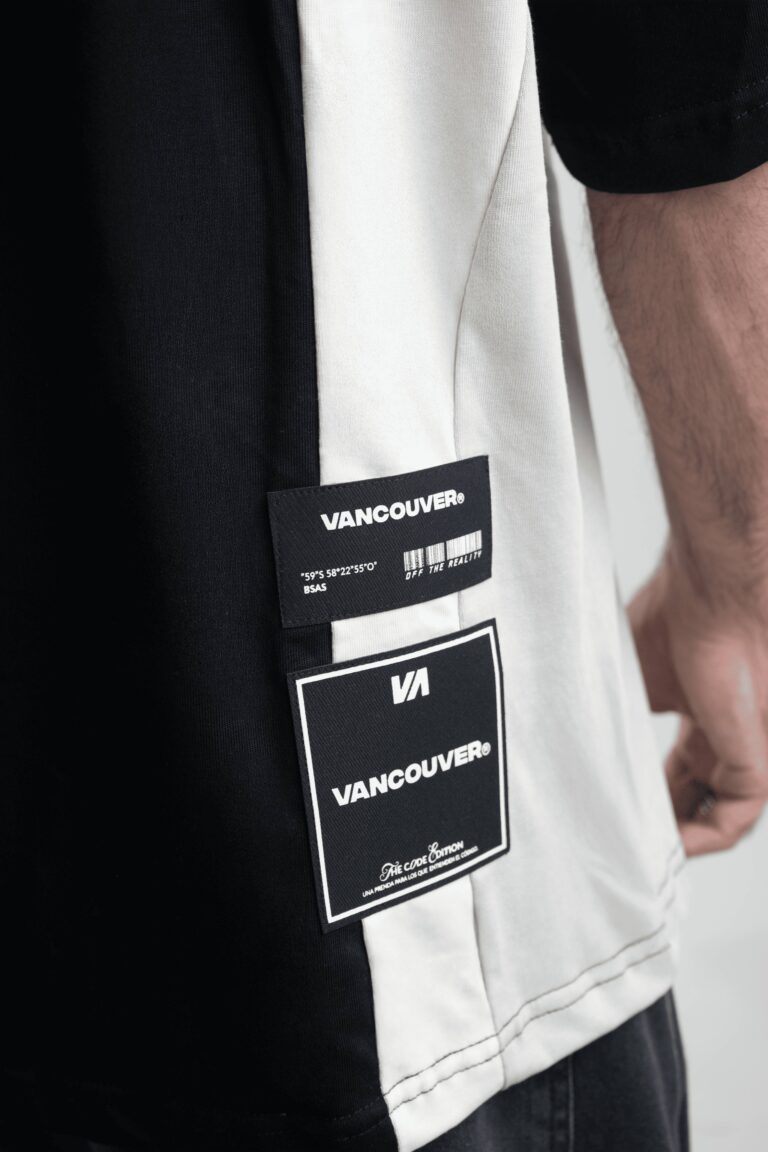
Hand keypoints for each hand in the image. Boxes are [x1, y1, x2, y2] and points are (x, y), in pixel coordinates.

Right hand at [629, 551, 767, 855]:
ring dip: (683, 840)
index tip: (617, 815)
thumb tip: (568, 746)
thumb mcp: (633, 676)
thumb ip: (618, 716)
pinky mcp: (758, 754)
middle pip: (700, 801)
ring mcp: (746, 746)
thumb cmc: (677, 608)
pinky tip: (670, 845)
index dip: (653, 800)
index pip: (682, 775)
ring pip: (720, 816)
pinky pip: (737, 816)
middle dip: (665, 828)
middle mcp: (728, 735)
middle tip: (624, 843)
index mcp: (702, 714)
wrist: (714, 584)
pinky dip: (703, 839)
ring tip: (640, 853)